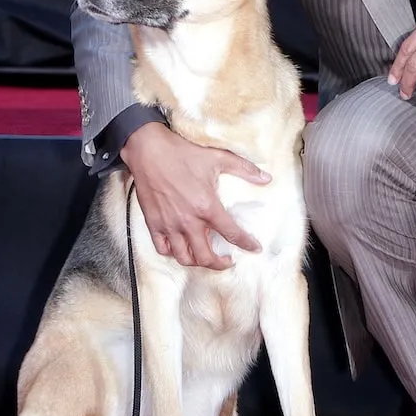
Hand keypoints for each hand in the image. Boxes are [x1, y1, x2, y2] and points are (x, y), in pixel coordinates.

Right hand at [120, 122, 268, 268]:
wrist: (149, 151)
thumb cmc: (182, 153)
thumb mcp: (218, 158)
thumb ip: (244, 169)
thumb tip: (267, 178)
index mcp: (207, 207)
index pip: (232, 234)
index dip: (246, 244)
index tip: (255, 249)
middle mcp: (188, 221)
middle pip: (206, 257)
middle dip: (220, 264)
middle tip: (227, 261)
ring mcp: (169, 225)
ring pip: (184, 258)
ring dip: (197, 262)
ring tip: (206, 257)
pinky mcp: (153, 224)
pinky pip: (163, 249)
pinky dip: (173, 253)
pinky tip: (181, 248)